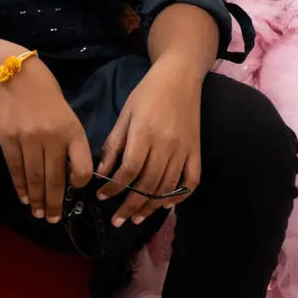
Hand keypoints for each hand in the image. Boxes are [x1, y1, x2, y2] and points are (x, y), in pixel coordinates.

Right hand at [0, 56, 90, 224]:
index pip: (81, 167)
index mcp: (71, 130)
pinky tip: (25, 198)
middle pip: (55, 179)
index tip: (74, 191)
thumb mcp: (67, 114)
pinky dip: (21, 187)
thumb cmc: (46, 95)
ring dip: (37, 200)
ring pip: (35, 179)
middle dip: (54, 203)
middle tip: (52, 219)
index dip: (79, 183)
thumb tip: (69, 173)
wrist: (15, 75)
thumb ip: (70, 141)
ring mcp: (28, 140)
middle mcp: (52, 137)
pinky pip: (16, 170)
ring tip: (38, 214)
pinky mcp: (8, 140)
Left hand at [97, 55, 204, 225]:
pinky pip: (191, 180)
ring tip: (136, 218)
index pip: (129, 171)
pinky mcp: (196, 151)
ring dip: (150, 207)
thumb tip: (102, 173)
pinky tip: (166, 206)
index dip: (114, 189)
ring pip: (167, 187)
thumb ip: (114, 143)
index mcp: (144, 133)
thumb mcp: (125, 113)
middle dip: (130, 206)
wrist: (180, 76)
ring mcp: (184, 149)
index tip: (103, 198)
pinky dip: (180, 196)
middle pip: (147, 185)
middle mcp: (166, 145)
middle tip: (117, 220)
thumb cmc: (147, 92)